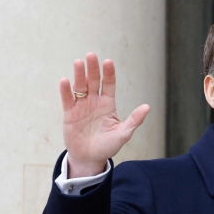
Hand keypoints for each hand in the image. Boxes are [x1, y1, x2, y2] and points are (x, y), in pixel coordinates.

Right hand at [59, 53, 149, 178]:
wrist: (90, 158)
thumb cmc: (107, 146)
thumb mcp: (123, 134)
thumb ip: (134, 120)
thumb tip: (147, 107)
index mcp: (108, 105)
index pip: (109, 85)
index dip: (108, 74)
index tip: (108, 62)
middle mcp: (94, 102)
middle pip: (93, 82)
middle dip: (92, 69)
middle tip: (91, 55)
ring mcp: (81, 106)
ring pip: (80, 87)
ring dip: (79, 75)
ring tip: (78, 62)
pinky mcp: (69, 113)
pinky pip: (67, 100)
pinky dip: (66, 91)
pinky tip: (66, 81)